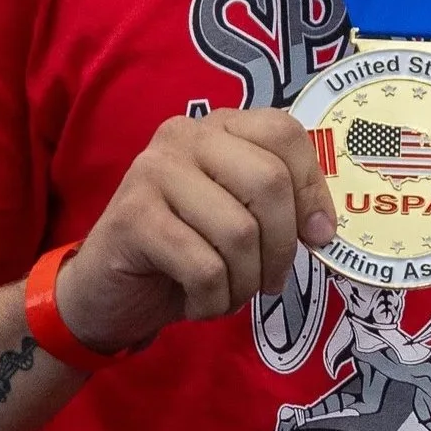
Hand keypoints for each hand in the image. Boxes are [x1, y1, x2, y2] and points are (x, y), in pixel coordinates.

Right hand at [56, 110, 335, 355]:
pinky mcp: (133, 217)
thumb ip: (279, 206)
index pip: (285, 133)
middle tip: (270, 281)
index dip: (312, 189)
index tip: (317, 236)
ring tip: (229, 294)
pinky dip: (213, 301)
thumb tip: (323, 227)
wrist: (108, 291)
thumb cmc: (185, 254)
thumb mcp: (240, 220)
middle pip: (268, 182)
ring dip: (245, 282)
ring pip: (239, 232)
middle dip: (282, 248)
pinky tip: (199, 303)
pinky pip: (204, 267)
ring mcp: (153, 171)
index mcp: (219, 127)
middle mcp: (184, 136)